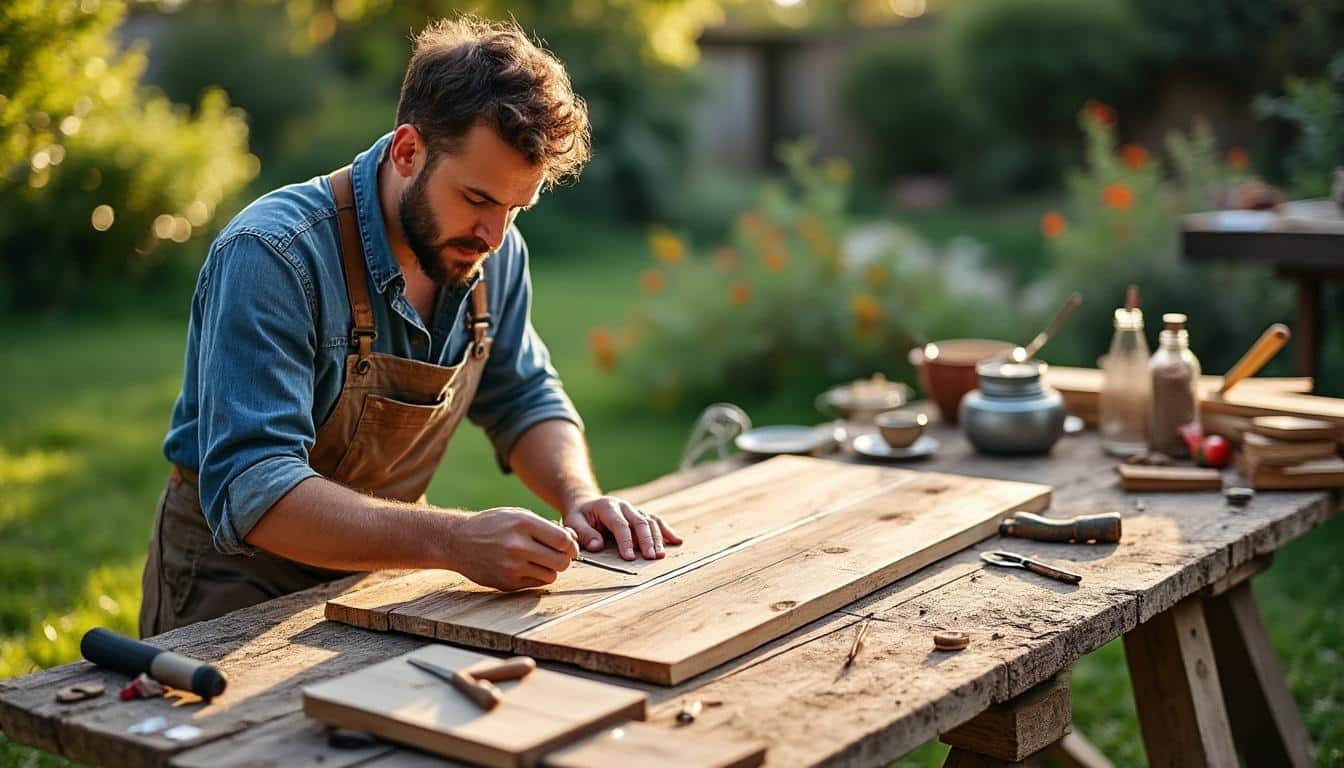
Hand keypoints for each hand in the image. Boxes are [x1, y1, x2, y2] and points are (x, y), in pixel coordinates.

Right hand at [448, 507, 577, 590]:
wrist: (458, 541)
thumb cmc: (492, 525)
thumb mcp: (518, 515)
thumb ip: (545, 527)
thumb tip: (572, 540)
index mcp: (523, 524)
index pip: (564, 540)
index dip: (571, 545)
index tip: (568, 546)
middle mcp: (518, 546)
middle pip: (561, 561)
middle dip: (565, 559)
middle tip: (558, 555)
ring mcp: (512, 567)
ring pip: (551, 576)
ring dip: (550, 569)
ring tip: (540, 560)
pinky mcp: (507, 583)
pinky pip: (535, 584)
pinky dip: (536, 577)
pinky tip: (526, 567)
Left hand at [564, 495, 682, 560]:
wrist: (586, 503)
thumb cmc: (579, 516)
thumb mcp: (573, 523)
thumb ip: (584, 534)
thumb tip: (598, 546)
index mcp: (607, 507)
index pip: (620, 524)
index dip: (626, 541)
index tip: (630, 557)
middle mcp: (624, 506)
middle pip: (640, 522)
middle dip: (647, 540)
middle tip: (651, 557)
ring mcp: (634, 510)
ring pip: (650, 522)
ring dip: (658, 538)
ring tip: (661, 555)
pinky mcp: (640, 515)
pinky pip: (656, 521)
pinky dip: (667, 531)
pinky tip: (676, 540)